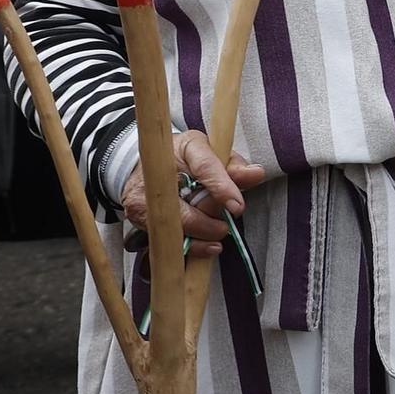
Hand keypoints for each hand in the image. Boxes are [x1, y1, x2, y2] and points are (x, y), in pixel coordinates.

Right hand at [120, 130, 265, 257]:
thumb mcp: (213, 152)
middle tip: (226, 222)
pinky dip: (191, 246)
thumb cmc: (186, 158)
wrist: (145, 165)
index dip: (222, 187)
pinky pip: (167, 238)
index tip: (238, 207)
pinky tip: (206, 246)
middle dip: (211, 219)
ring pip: (177, 226)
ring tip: (218, 233)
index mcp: (185, 147)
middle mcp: (160, 172)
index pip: (205, 166)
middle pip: (189, 205)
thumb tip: (256, 174)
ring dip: (203, 234)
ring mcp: (145, 196)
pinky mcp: (138, 216)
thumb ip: (234, 165)